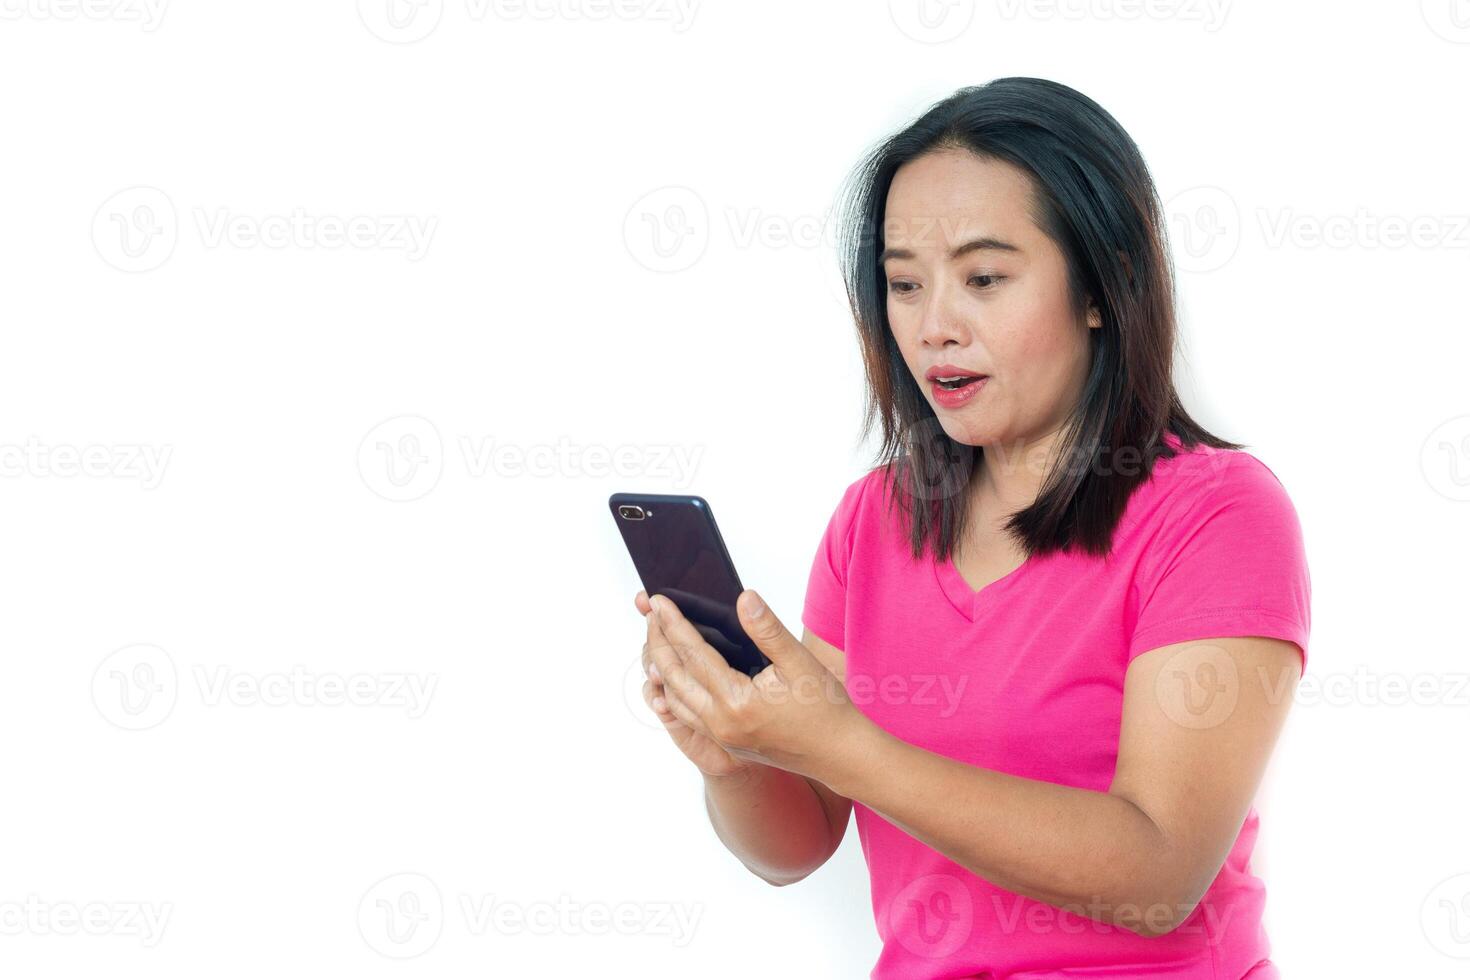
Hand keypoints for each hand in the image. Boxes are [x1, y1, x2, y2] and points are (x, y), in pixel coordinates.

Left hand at [642, 587, 862, 781]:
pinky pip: (687, 714)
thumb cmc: (825, 710)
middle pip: (674, 676)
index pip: (694, 654)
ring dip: (663, 667)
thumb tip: (744, 598)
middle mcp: (721, 724)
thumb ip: (767, 630)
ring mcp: (721, 737)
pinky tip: (675, 675)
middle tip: (649, 614)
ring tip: (658, 639)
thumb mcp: (800, 662)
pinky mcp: (725, 743)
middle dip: (658, 642)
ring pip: (675, 698)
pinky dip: (675, 690)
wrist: (839, 755)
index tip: (658, 601)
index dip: (674, 624)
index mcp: (736, 702)